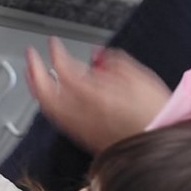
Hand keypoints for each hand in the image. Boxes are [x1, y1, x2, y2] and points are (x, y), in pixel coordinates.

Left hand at [26, 38, 170, 153]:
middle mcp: (83, 113)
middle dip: (35, 71)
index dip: (56, 54)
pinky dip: (48, 104)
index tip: (53, 43)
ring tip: (34, 75)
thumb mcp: (140, 78)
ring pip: (48, 108)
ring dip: (38, 88)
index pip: (65, 71)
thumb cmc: (155, 114)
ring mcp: (80, 127)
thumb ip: (115, 63)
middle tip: (31, 56)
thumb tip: (97, 56)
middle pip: (46, 93)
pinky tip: (50, 97)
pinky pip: (57, 119)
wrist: (158, 147)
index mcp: (96, 96)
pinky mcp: (83, 137)